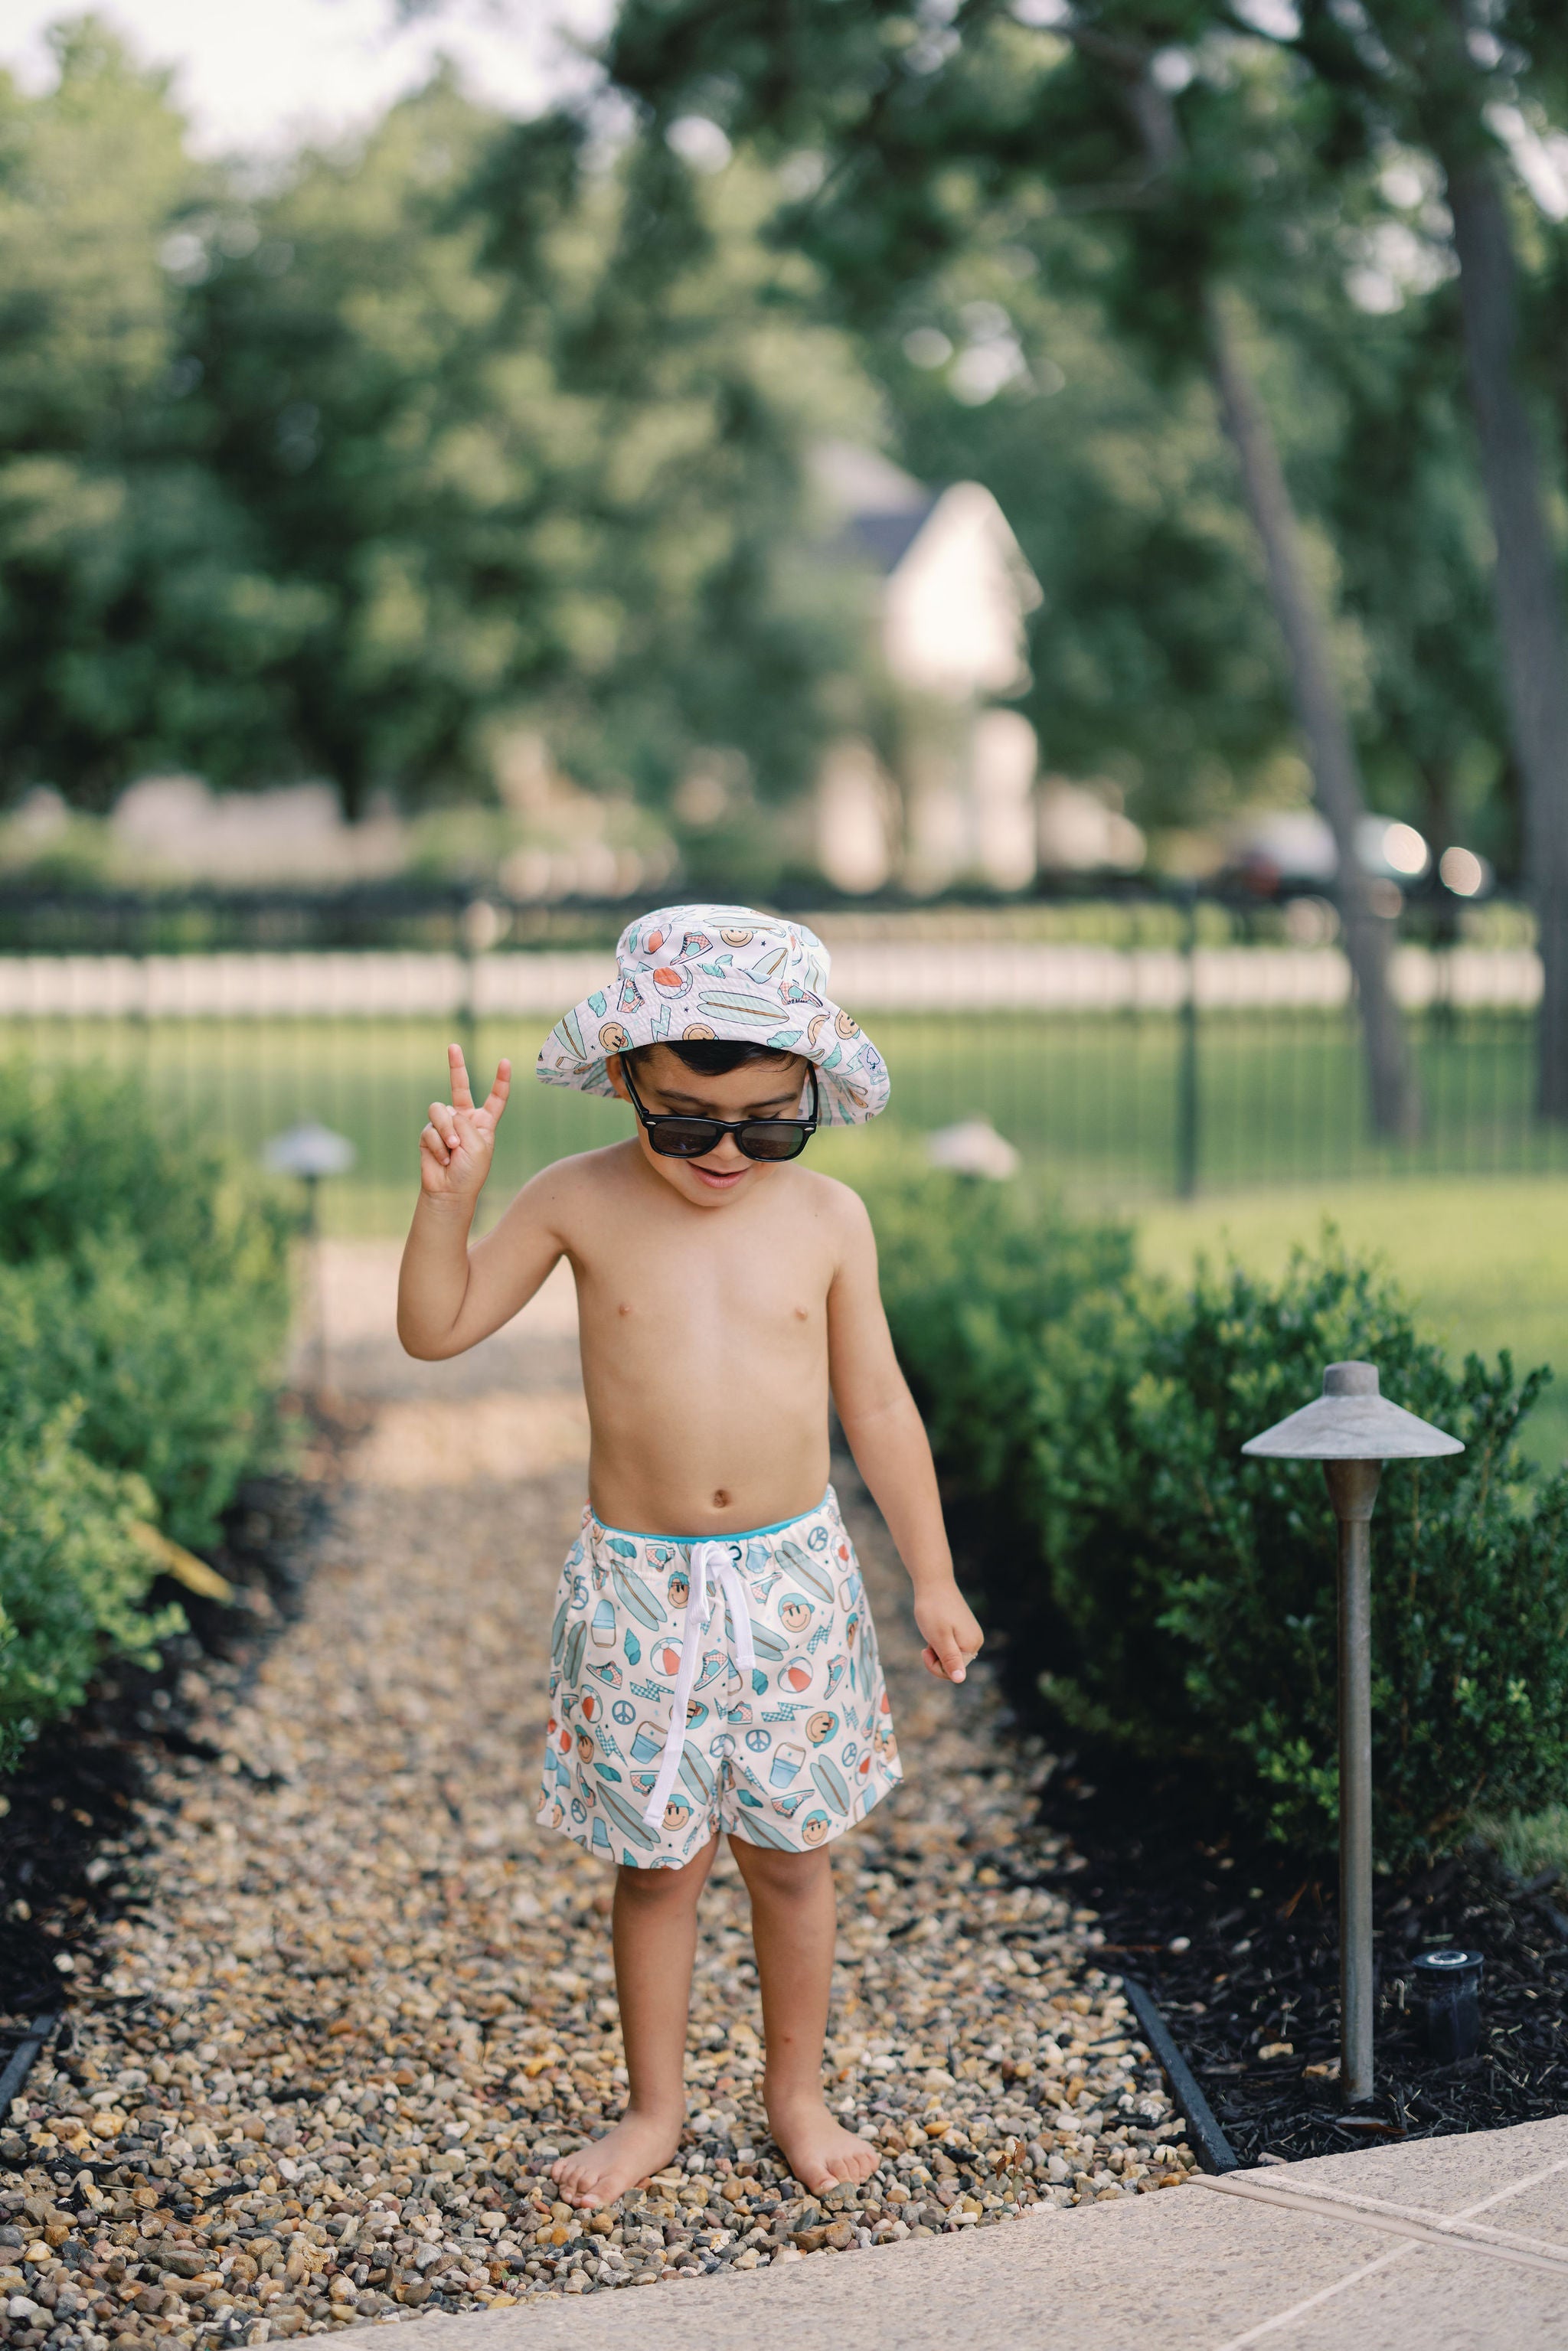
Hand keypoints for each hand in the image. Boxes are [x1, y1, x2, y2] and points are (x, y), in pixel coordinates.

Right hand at [419, 1043, 510, 1206]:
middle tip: (453, 1046)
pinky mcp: (429, 1133)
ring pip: (439, 1110)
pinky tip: (442, 1159)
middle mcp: (464, 1119)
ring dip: (446, 1131)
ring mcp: (445, 1124)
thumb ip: (464, 1123)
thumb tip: (443, 1114)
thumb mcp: (478, 1145)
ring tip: (452, 1148)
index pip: (495, 1098)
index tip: (505, 1062)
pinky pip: (430, 1129)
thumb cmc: (471, 1172)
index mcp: (485, 1122)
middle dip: (456, 1066)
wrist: (450, 1191)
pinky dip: (437, 1145)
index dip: (501, 1081)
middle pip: (460, 1086)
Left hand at [915, 1582, 983, 1682]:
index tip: (924, 1651)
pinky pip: (949, 1645)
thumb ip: (950, 1660)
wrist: (933, 1582)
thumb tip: (960, 1680)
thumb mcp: (939, 1638)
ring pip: (949, 1655)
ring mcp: (970, 1634)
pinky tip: (935, 1627)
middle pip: (953, 1665)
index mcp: (971, 1645)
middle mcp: (975, 1642)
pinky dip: (938, 1640)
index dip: (935, 1666)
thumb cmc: (933, 1609)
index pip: (953, 1673)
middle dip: (936, 1657)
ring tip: (931, 1631)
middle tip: (927, 1641)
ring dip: (936, 1648)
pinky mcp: (963, 1629)